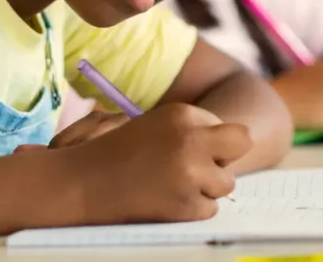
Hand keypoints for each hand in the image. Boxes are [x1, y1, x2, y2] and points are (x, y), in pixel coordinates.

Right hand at [60, 103, 250, 224]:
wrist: (80, 184)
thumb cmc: (114, 152)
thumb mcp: (154, 123)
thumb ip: (190, 127)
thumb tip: (234, 137)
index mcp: (182, 114)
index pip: (225, 126)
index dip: (211, 141)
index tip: (190, 149)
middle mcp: (191, 140)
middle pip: (241, 142)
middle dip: (226, 156)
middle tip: (204, 166)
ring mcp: (191, 174)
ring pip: (226, 182)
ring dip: (206, 186)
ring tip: (172, 185)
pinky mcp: (187, 205)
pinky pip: (209, 208)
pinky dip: (191, 208)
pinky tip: (165, 200)